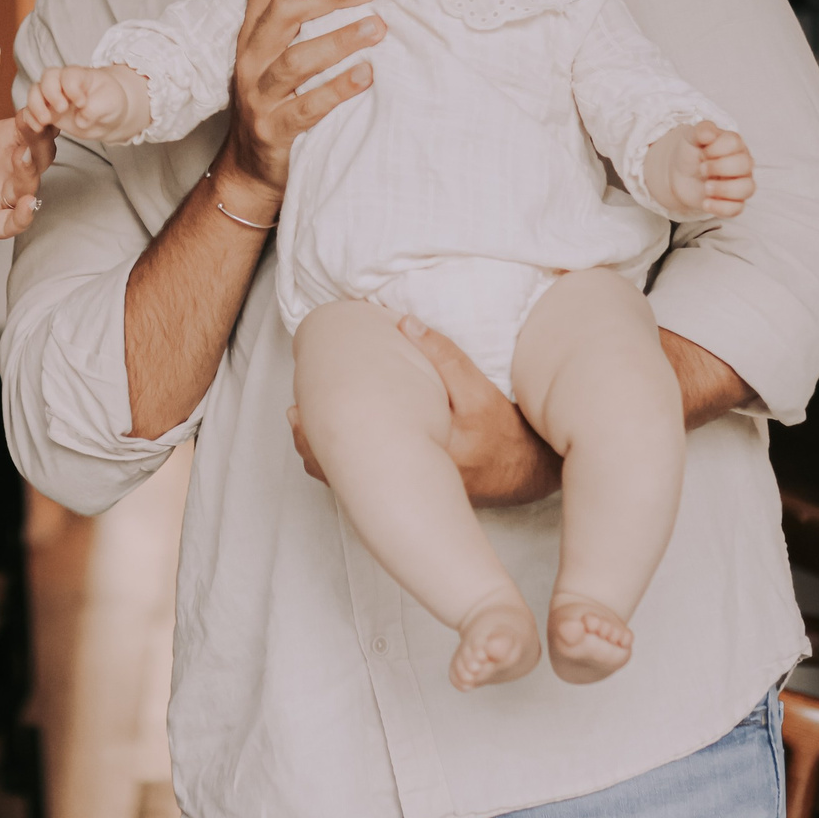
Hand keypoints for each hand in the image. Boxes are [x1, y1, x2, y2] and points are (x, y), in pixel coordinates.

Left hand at [0, 42, 54, 255]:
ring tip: (23, 158)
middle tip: (35, 126)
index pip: (34, 122)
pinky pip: (12, 222)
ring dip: (31, 173)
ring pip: (29, 185)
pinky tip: (25, 204)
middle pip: (40, 153)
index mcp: (2, 138)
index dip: (41, 111)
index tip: (43, 98)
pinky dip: (22, 215)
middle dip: (42, 140)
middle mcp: (7, 166)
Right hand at [24, 64, 149, 142]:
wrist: (107, 116)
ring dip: (36, 106)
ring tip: (46, 121)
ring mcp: (53, 96)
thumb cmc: (109, 102)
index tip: (83, 102)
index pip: (69, 75)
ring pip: (35, 92)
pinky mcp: (47, 111)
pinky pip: (31, 110)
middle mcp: (63, 82)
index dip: (72, 88)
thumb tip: (80, 121)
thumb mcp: (110, 103)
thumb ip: (96, 109)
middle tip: (62, 109)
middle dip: (51, 93)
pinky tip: (39, 128)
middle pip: (47, 78)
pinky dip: (30, 118)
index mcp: (80, 75)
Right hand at [211, 0, 383, 220]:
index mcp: (251, 39)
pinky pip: (307, 107)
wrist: (248, 169)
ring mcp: (259, 97)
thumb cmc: (271, 105)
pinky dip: (337, 89)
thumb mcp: (270, 60)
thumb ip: (288, 23)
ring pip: (296, 60)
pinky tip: (366, 76)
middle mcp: (251, 63)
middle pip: (284, 16)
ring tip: (377, 29)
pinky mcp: (273, 130)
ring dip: (339, 41)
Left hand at [287, 315, 560, 507]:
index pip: (370, 444)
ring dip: (326, 455)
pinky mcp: (410, 494)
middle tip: (294, 415)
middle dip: (317, 444)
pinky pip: (366, 485)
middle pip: (351, 470)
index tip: (306, 404)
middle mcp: (415, 480)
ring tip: (300, 425)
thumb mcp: (481, 392)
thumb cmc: (504, 431)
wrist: (524, 473)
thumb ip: (446, 357)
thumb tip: (405, 324)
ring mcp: (410, 492)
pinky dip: (344, 465)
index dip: (330, 428)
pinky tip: (326, 446)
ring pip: (354, 481)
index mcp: (430, 452)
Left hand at [647, 120, 754, 218]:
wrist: (679, 175)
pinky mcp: (733, 202)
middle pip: (745, 165)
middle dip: (720, 167)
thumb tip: (710, 132)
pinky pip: (737, 209)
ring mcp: (740, 184)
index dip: (716, 148)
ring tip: (705, 188)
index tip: (702, 152)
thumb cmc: (691, 154)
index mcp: (734, 145)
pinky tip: (705, 202)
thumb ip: (701, 130)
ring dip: (724, 189)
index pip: (735, 142)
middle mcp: (742, 164)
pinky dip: (720, 207)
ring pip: (747, 188)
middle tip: (702, 168)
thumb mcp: (691, 138)